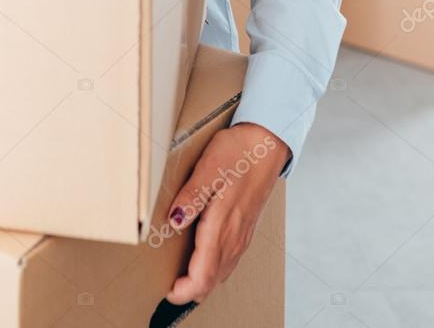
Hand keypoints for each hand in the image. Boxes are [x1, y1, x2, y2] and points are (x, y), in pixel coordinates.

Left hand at [164, 122, 289, 304]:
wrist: (267, 142)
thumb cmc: (238, 151)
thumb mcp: (209, 167)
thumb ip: (192, 196)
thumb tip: (174, 221)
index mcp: (222, 225)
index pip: (203, 275)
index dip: (184, 291)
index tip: (166, 290)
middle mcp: (234, 236)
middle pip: (211, 281)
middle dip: (189, 291)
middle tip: (168, 286)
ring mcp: (241, 234)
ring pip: (220, 273)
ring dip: (201, 281)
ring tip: (179, 277)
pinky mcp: (244, 227)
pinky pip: (228, 260)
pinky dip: (212, 269)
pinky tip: (202, 259)